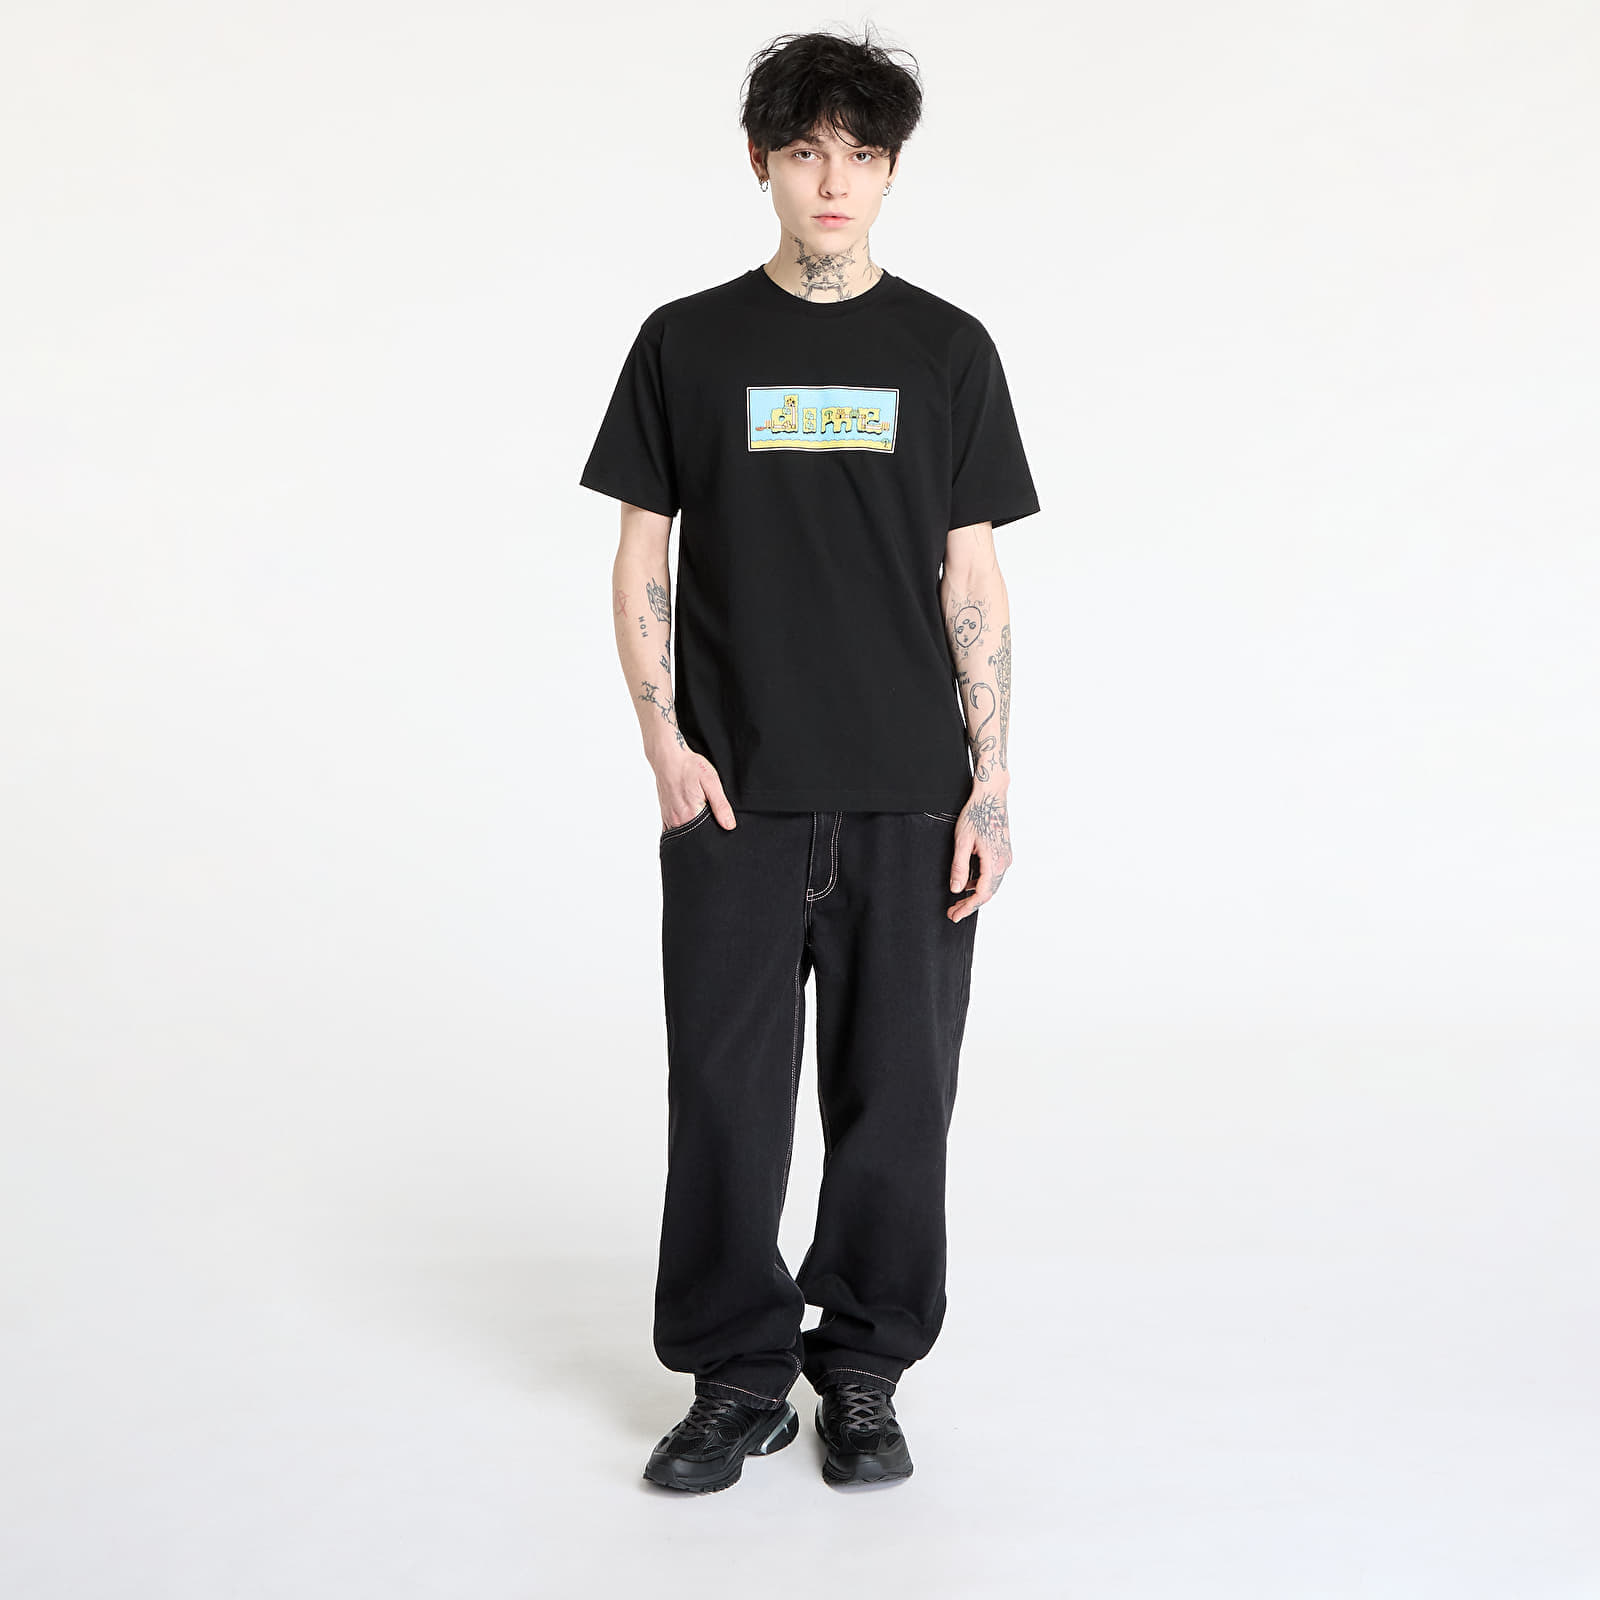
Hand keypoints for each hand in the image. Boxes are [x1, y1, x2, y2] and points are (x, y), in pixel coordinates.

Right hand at [655, 747, 736, 830]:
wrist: (668, 757)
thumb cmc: (690, 767)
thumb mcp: (711, 782)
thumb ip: (720, 805)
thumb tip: (730, 826)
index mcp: (690, 814)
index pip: (706, 836)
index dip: (715, 833)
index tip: (719, 825)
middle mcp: (677, 820)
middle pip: (694, 837)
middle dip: (704, 834)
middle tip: (709, 816)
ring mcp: (669, 818)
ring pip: (684, 834)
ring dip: (693, 831)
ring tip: (699, 816)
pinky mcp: (664, 814)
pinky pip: (672, 830)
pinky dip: (682, 829)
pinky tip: (688, 820)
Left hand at [948, 786, 1010, 921]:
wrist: (992, 796)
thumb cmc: (975, 814)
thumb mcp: (962, 841)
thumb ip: (960, 867)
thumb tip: (956, 890)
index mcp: (994, 862)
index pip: (981, 894)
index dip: (967, 908)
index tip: (954, 916)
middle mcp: (1004, 862)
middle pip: (988, 893)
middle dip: (970, 905)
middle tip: (952, 913)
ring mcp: (1006, 857)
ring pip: (992, 885)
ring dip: (975, 895)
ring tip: (958, 902)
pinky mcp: (1004, 853)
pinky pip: (994, 875)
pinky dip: (981, 883)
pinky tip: (969, 884)